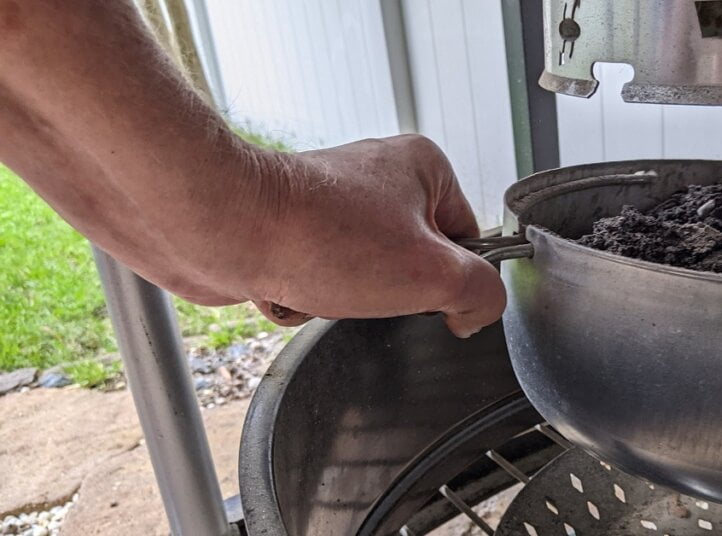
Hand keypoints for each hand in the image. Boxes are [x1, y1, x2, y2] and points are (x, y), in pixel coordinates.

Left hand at [238, 135, 506, 336]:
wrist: (224, 229)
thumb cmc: (320, 236)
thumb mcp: (433, 273)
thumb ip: (481, 292)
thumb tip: (478, 310)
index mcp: (424, 167)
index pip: (469, 240)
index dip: (453, 279)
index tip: (430, 293)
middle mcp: (379, 175)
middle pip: (414, 264)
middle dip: (389, 293)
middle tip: (369, 283)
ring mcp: (333, 201)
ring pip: (364, 279)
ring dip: (344, 299)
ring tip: (324, 282)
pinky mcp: (293, 227)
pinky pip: (320, 281)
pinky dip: (308, 296)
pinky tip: (293, 285)